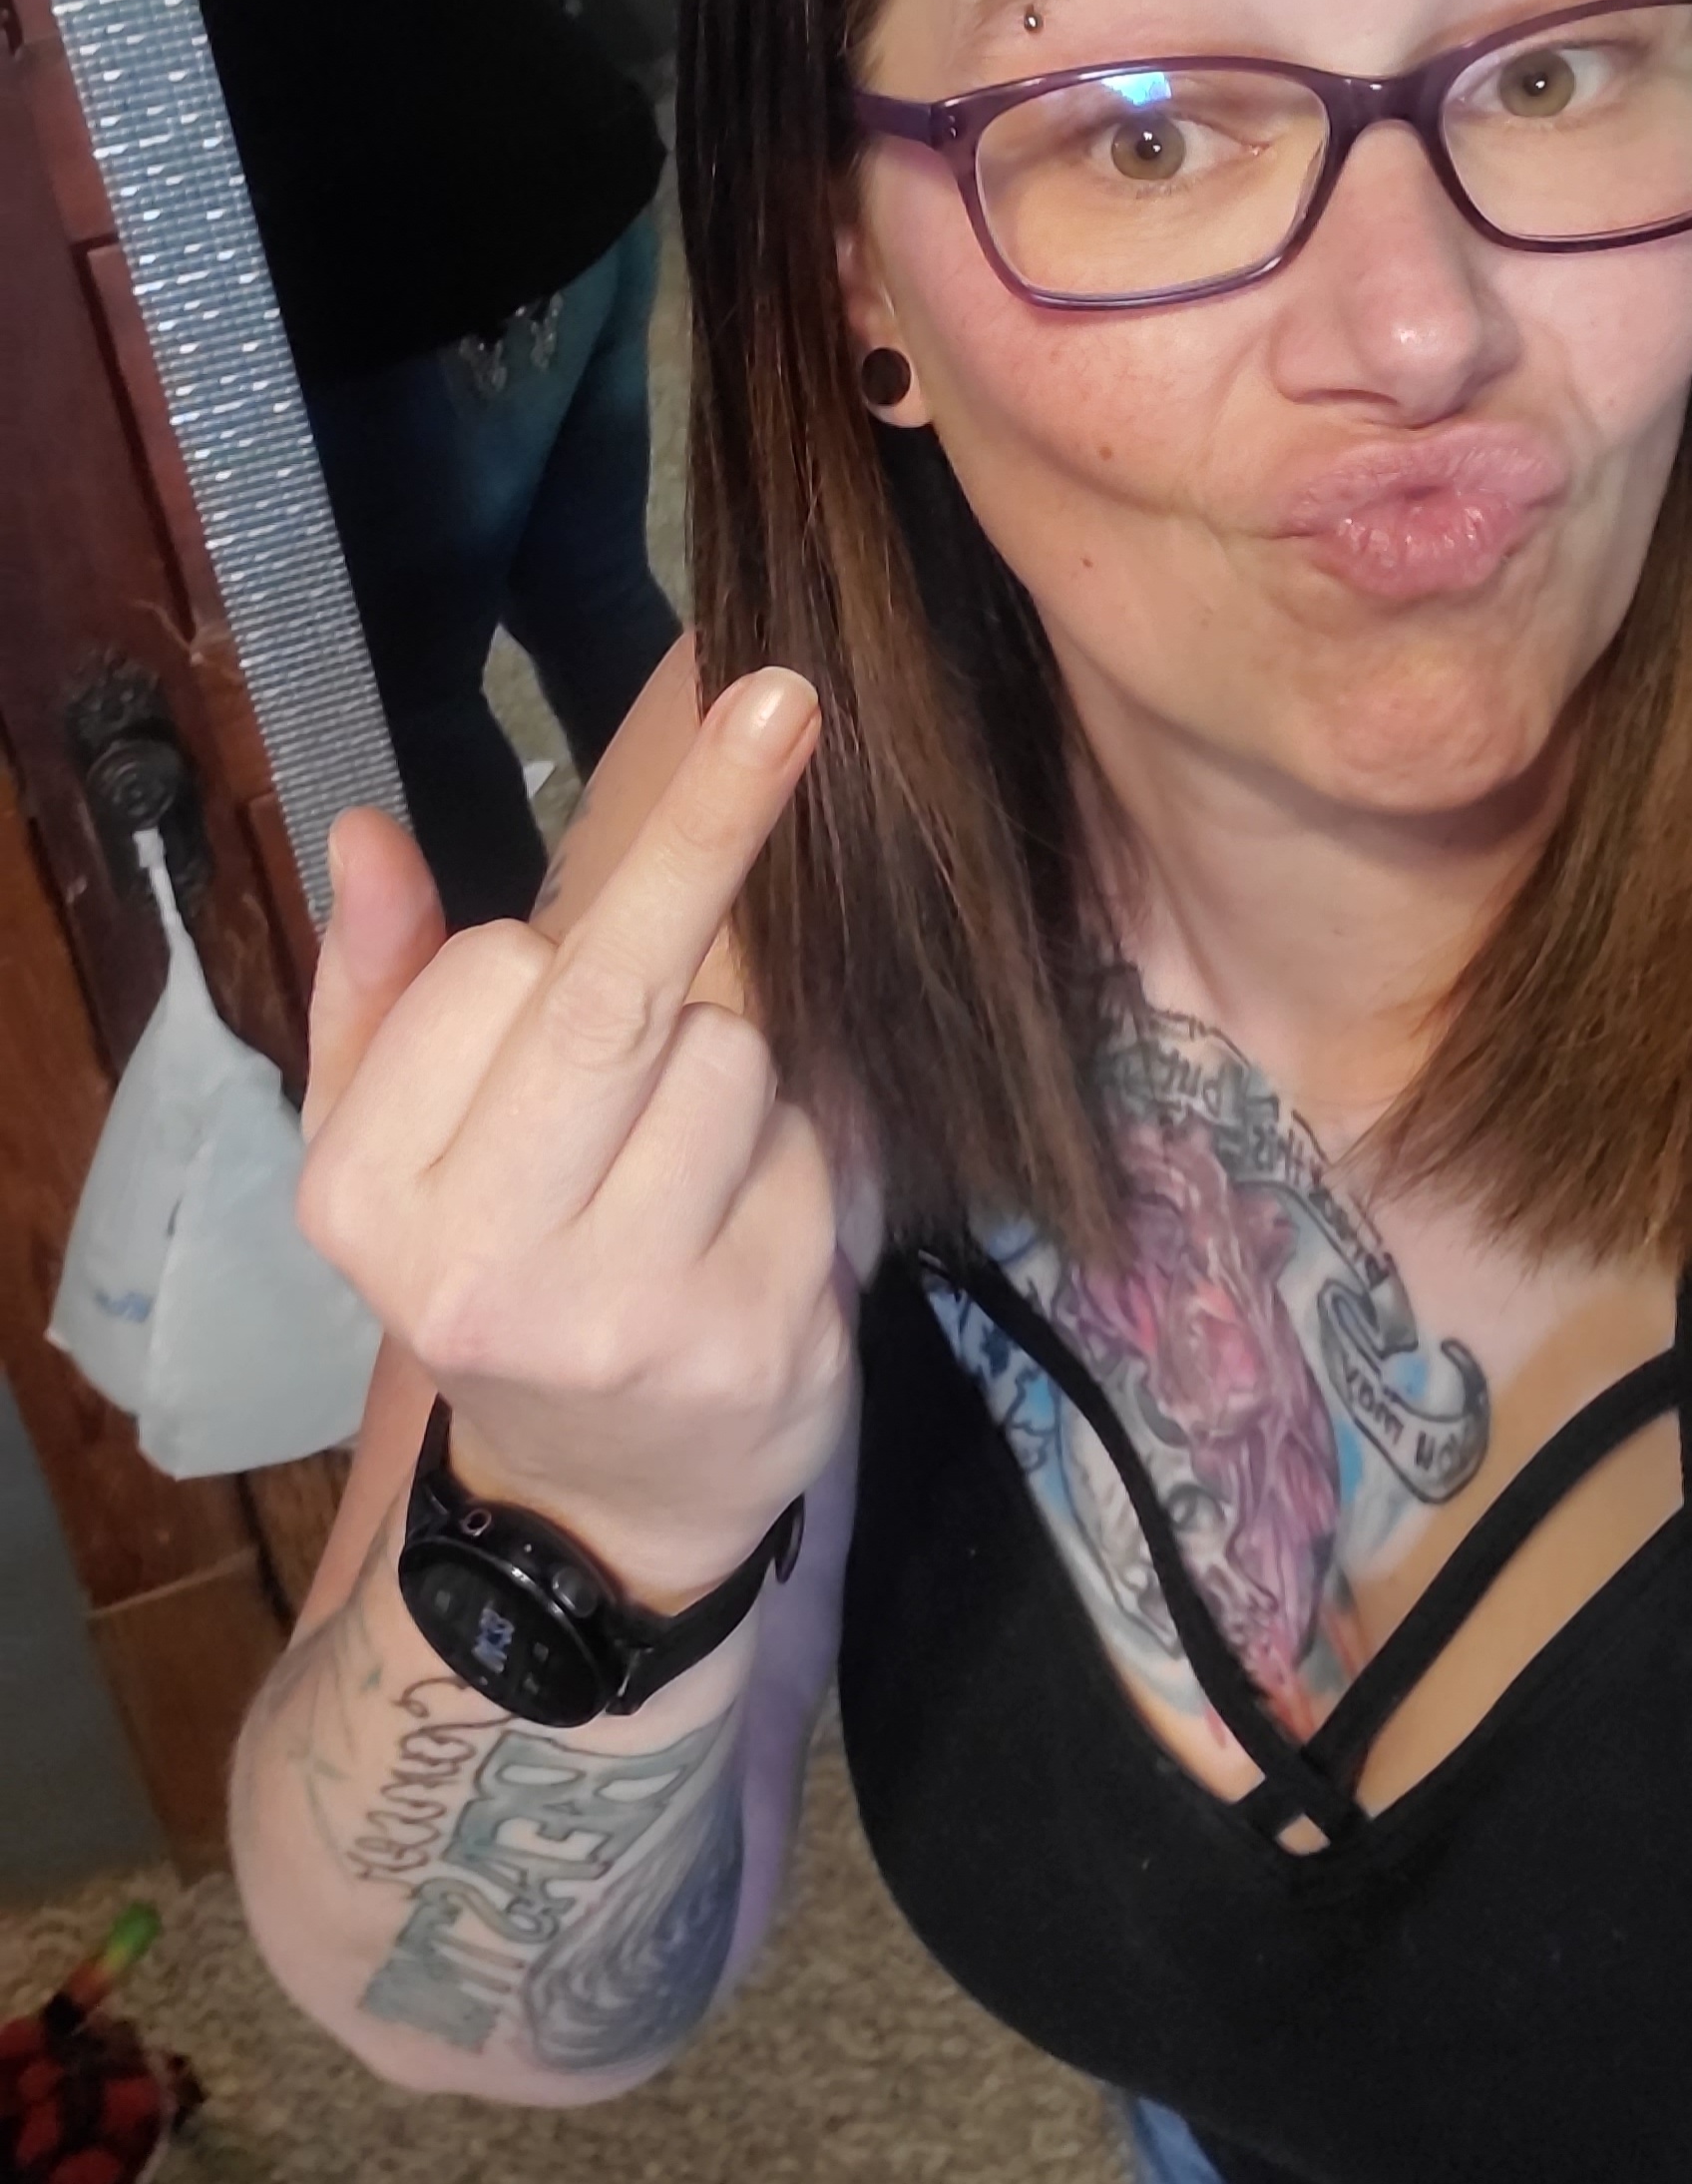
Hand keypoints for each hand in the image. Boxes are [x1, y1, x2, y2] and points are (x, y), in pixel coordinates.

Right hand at [297, 672, 845, 1601]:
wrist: (602, 1504)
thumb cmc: (498, 1269)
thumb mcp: (388, 1147)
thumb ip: (376, 988)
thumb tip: (365, 832)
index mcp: (367, 1198)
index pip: (490, 975)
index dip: (547, 949)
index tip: (566, 952)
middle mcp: (481, 1266)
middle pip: (619, 994)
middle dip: (712, 829)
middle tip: (786, 700)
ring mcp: (625, 1313)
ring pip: (732, 1058)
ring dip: (734, 1069)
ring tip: (688, 1162)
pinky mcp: (756, 1338)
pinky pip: (813, 1146)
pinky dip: (803, 1151)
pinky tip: (753, 1225)